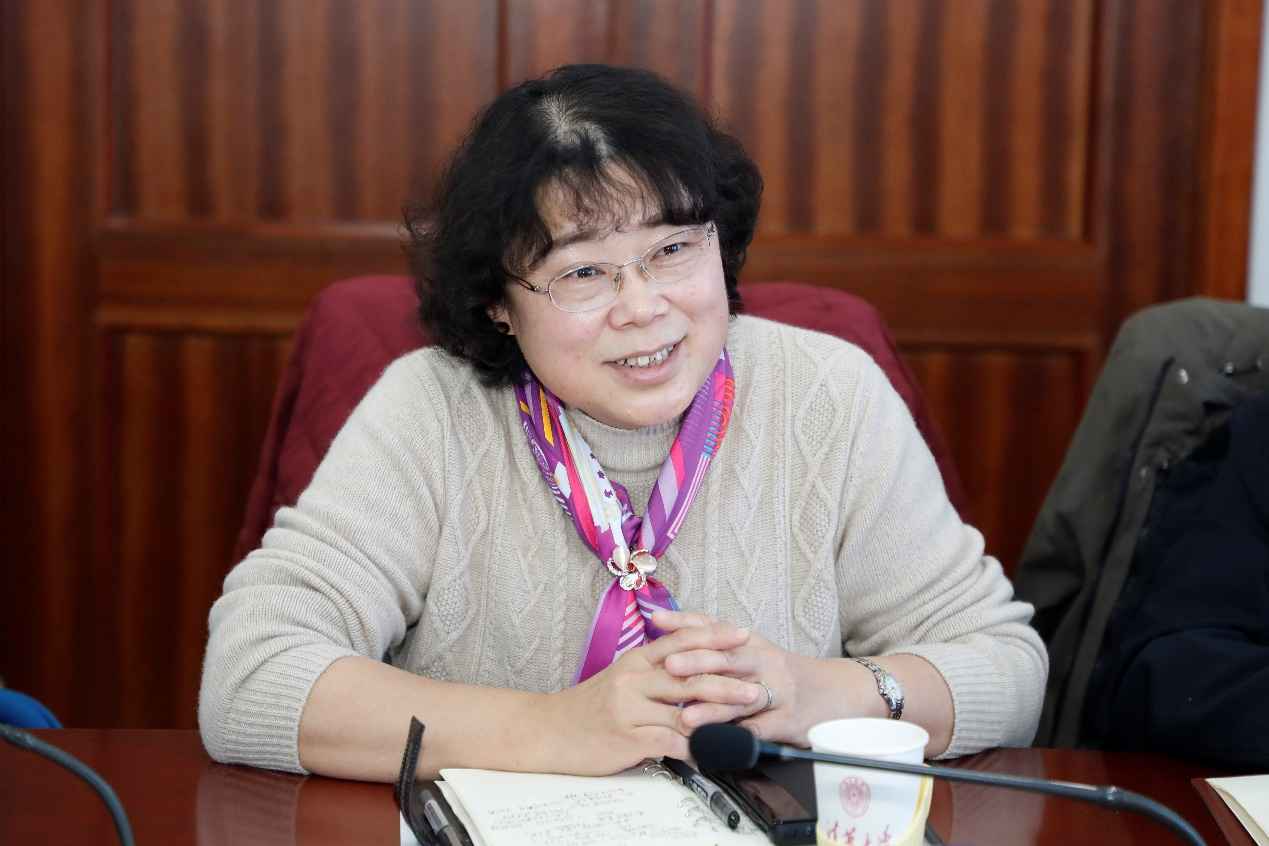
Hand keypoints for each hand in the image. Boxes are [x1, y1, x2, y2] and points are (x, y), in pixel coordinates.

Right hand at [540, 619, 760, 774]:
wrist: (549, 730)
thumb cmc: (588, 707)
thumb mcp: (620, 678)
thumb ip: (652, 670)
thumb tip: (691, 667)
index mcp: (635, 660)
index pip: (681, 640)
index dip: (714, 636)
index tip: (742, 635)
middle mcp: (633, 678)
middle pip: (690, 674)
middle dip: (728, 679)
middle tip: (756, 684)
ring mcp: (629, 707)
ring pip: (685, 709)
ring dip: (719, 715)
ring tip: (744, 718)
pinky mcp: (627, 737)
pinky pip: (669, 742)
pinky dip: (694, 748)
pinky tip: (711, 751)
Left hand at [653, 610, 859, 746]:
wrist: (835, 692)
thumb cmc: (782, 672)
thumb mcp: (753, 650)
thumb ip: (717, 644)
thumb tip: (668, 635)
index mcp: (750, 641)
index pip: (714, 626)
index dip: (686, 623)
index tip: (657, 621)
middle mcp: (764, 661)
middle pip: (727, 660)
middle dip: (697, 662)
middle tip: (668, 667)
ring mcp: (778, 691)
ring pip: (742, 698)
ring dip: (713, 708)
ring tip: (687, 718)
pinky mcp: (787, 721)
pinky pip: (759, 731)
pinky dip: (737, 739)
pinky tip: (717, 747)